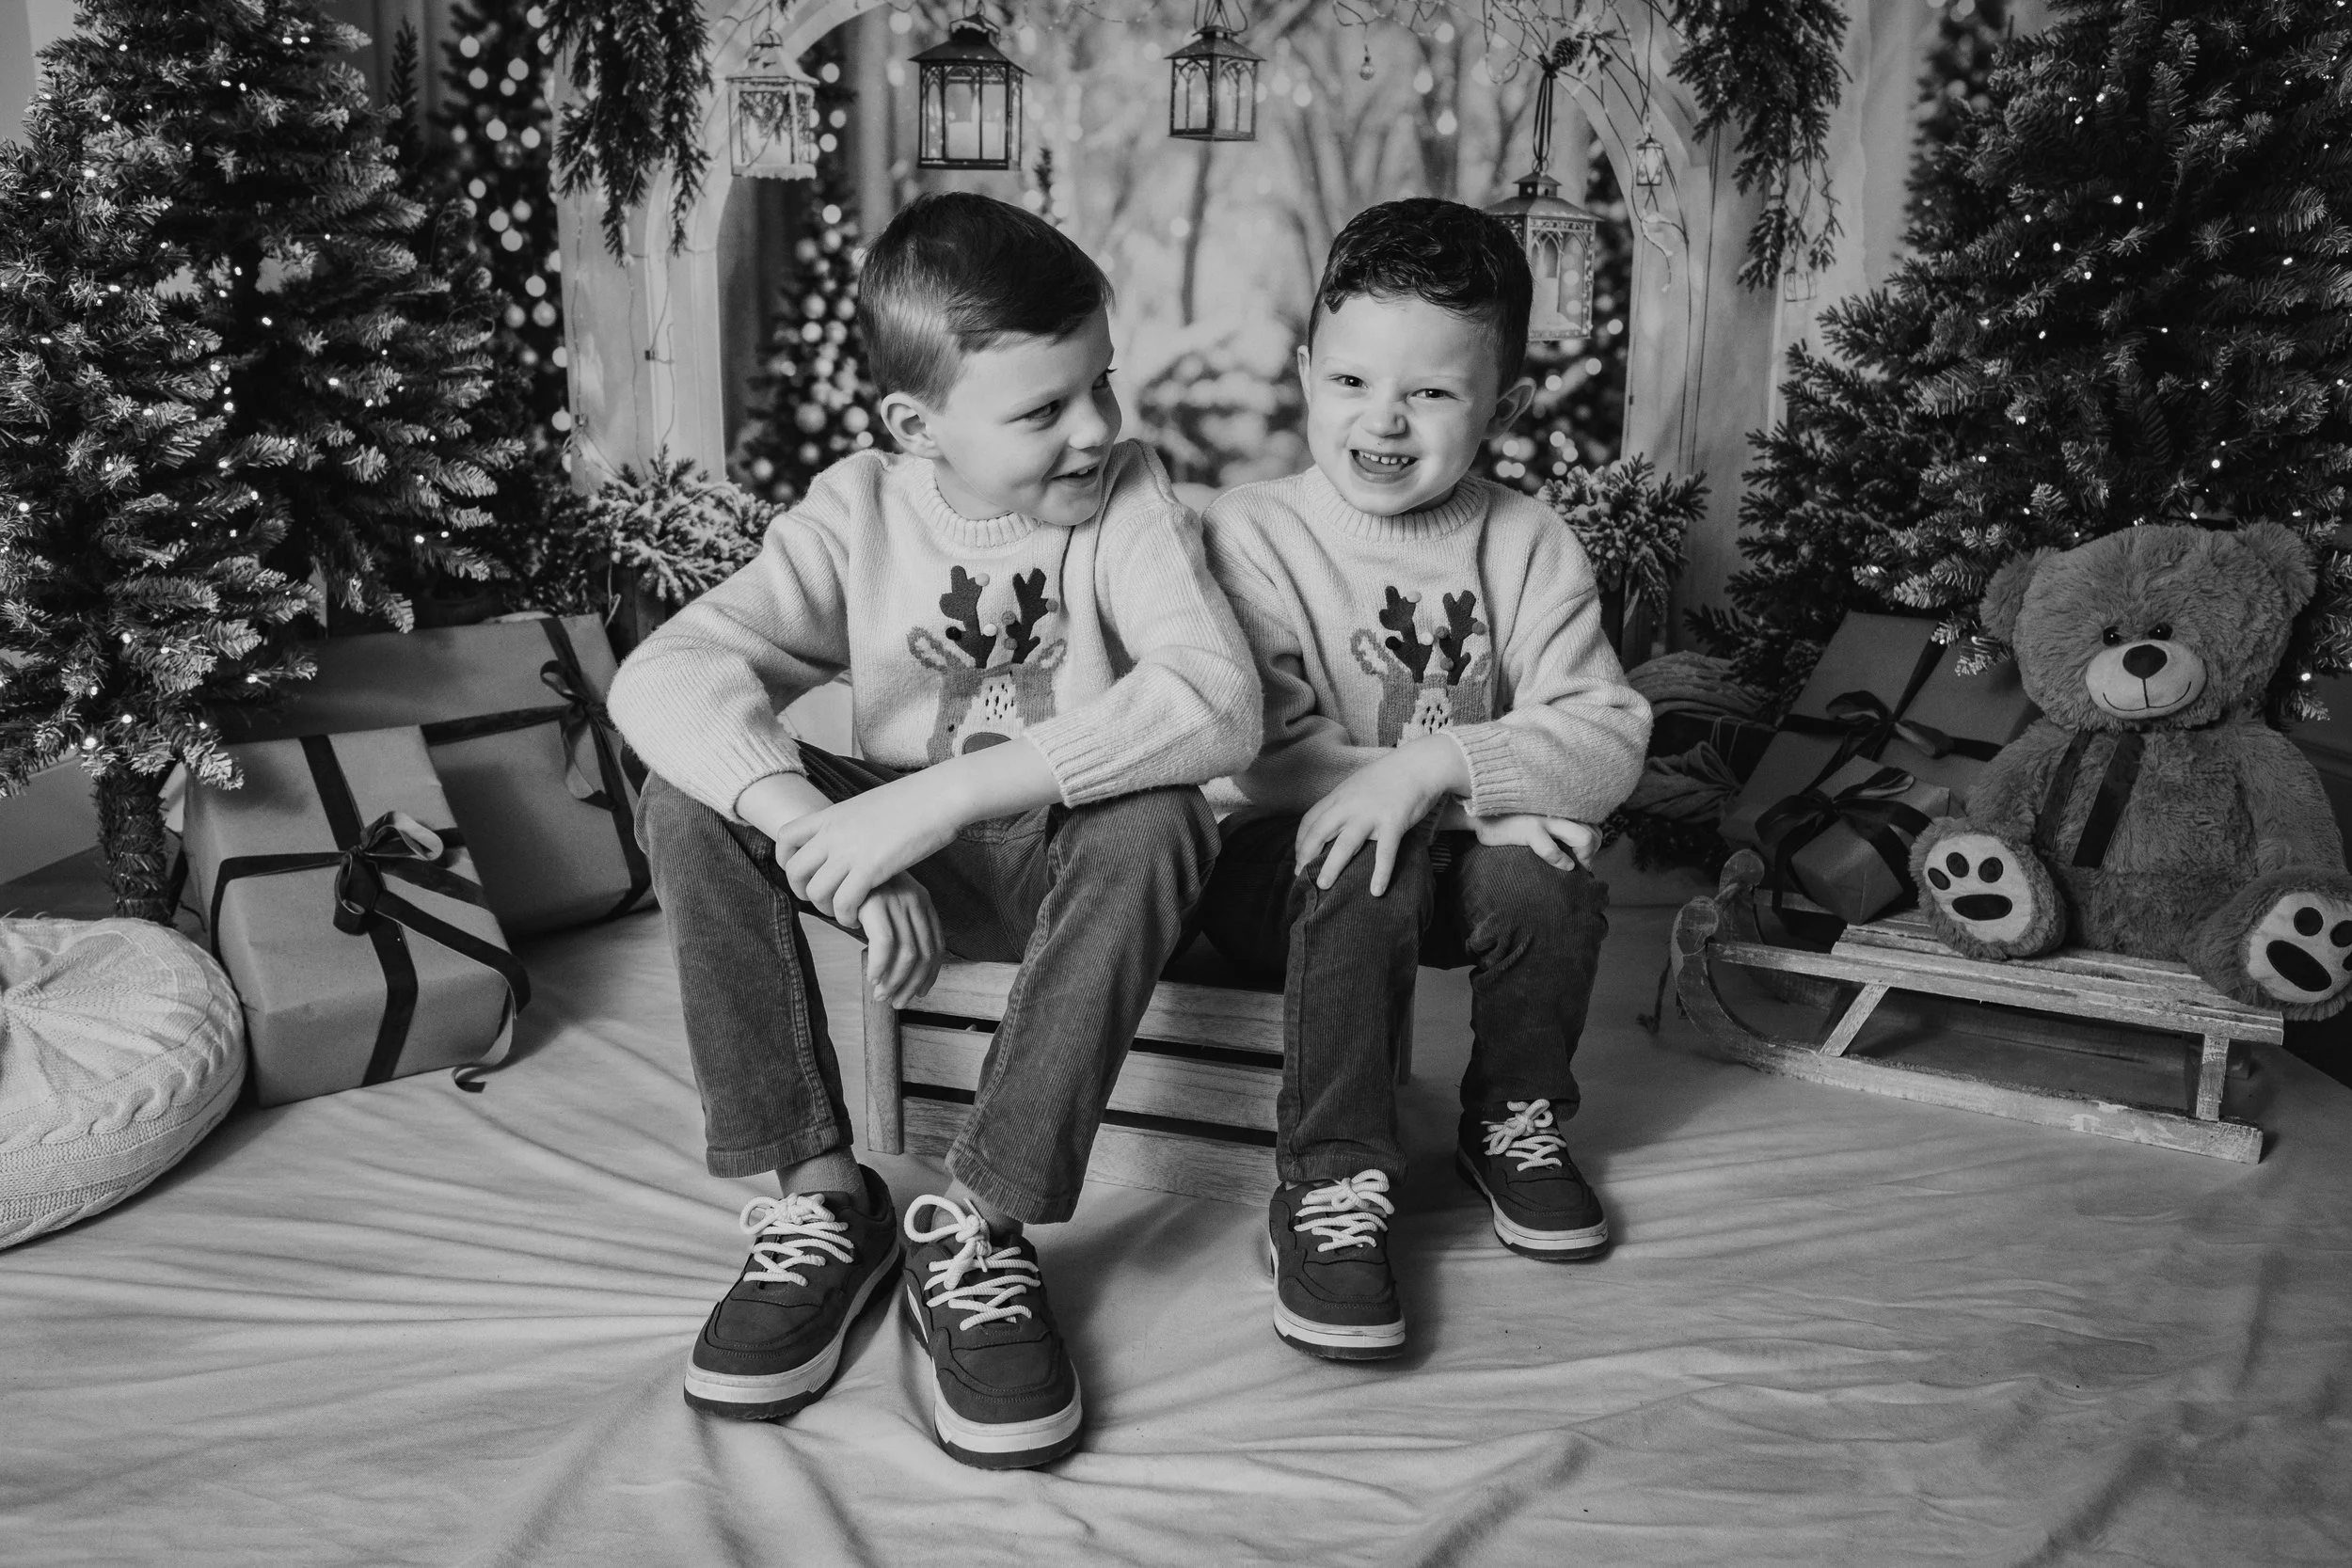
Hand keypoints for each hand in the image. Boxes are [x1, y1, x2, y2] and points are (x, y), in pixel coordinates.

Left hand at [770, 772, 963, 926]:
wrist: (938, 797)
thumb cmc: (914, 801)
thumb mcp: (868, 805)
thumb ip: (851, 822)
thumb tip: (850, 834)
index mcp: (832, 814)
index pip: (786, 836)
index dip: (785, 859)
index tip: (800, 872)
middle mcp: (834, 833)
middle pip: (794, 870)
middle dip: (802, 891)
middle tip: (821, 899)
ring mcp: (850, 852)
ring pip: (816, 892)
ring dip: (826, 909)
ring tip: (844, 911)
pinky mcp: (870, 870)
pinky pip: (843, 903)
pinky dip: (846, 916)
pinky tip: (859, 917)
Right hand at [859, 873, 943, 1007]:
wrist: (839, 860)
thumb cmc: (860, 887)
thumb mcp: (887, 904)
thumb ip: (898, 928)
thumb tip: (900, 969)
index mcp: (922, 901)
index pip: (936, 945)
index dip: (930, 974)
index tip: (920, 993)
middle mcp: (915, 900)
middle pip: (924, 954)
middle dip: (912, 984)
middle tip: (897, 1002)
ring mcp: (897, 901)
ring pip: (908, 953)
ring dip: (895, 981)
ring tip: (881, 995)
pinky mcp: (877, 903)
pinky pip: (885, 944)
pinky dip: (880, 966)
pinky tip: (872, 977)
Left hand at [1295, 740, 1461, 895]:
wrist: (1419, 764)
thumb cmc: (1389, 776)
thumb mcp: (1357, 784)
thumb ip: (1343, 803)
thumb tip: (1333, 824)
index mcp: (1339, 795)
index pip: (1310, 819)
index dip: (1301, 841)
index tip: (1298, 858)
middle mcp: (1350, 805)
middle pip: (1320, 832)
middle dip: (1306, 855)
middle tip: (1300, 876)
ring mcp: (1371, 814)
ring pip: (1345, 844)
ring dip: (1332, 867)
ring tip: (1323, 885)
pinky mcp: (1394, 822)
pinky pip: (1385, 852)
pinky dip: (1380, 873)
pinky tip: (1376, 891)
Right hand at [1468, 812, 1599, 870]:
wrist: (1480, 813)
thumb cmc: (1511, 818)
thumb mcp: (1540, 814)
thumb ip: (1559, 821)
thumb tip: (1579, 841)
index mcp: (1562, 805)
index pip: (1594, 823)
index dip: (1594, 842)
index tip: (1582, 854)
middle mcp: (1559, 808)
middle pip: (1594, 832)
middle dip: (1591, 852)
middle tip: (1580, 863)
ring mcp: (1546, 818)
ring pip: (1584, 838)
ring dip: (1584, 856)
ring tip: (1575, 865)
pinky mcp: (1530, 829)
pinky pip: (1553, 850)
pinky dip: (1562, 861)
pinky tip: (1564, 866)